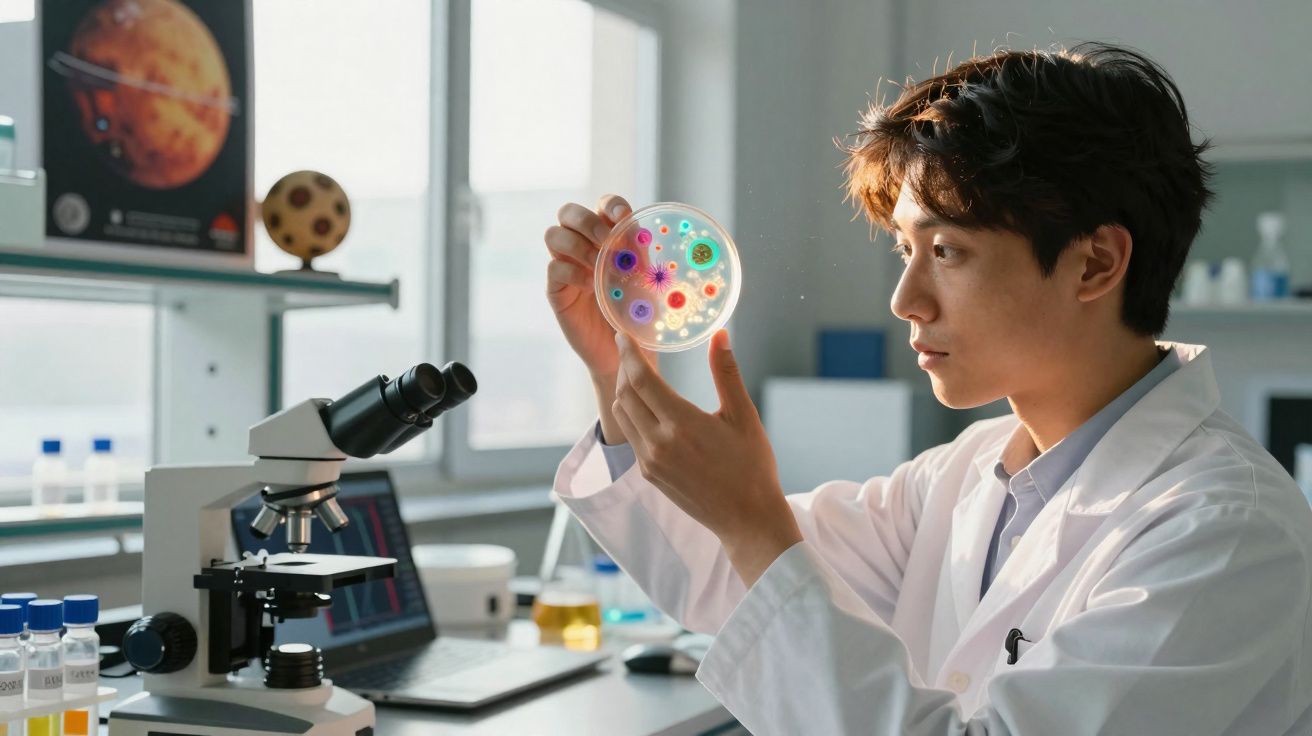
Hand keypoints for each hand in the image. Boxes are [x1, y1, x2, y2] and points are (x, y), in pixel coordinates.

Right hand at [543, 194, 633, 379]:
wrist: (623, 353)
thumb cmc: (638, 317)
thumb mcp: (646, 285)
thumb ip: (639, 258)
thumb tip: (636, 233)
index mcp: (608, 238)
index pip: (603, 206)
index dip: (610, 204)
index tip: (623, 216)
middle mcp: (583, 247)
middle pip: (568, 212)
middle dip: (586, 220)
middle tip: (605, 239)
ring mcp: (567, 266)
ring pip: (553, 234)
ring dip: (576, 245)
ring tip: (597, 265)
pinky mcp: (556, 289)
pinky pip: (554, 268)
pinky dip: (573, 272)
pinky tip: (591, 286)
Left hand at [611, 329, 803, 585]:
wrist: (747, 519)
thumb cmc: (752, 467)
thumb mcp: (744, 416)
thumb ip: (726, 373)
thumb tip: (719, 335)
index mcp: (681, 425)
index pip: (641, 379)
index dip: (628, 352)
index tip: (622, 333)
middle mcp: (658, 443)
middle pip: (625, 394)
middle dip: (624, 368)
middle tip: (632, 350)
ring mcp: (650, 462)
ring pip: (623, 416)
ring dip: (626, 391)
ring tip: (639, 375)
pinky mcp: (649, 475)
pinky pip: (632, 436)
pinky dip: (633, 414)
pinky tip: (649, 407)